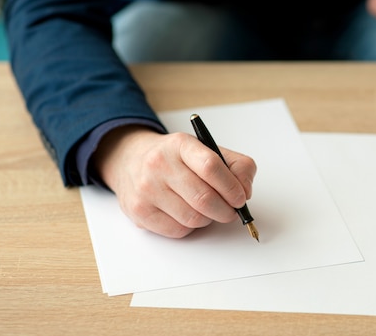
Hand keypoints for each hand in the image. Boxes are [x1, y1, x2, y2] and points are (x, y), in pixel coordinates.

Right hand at [91, 125, 256, 237]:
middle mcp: (159, 164)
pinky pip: (177, 230)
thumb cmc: (176, 159)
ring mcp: (147, 189)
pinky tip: (187, 214)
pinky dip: (190, 227)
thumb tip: (245, 191)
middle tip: (231, 211)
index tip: (240, 198)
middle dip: (226, 210)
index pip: (211, 166)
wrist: (131, 160)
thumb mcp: (205, 149)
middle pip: (204, 198)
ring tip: (208, 210)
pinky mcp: (139, 212)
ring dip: (208, 219)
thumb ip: (235, 165)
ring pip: (193, 218)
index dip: (232, 187)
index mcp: (181, 145)